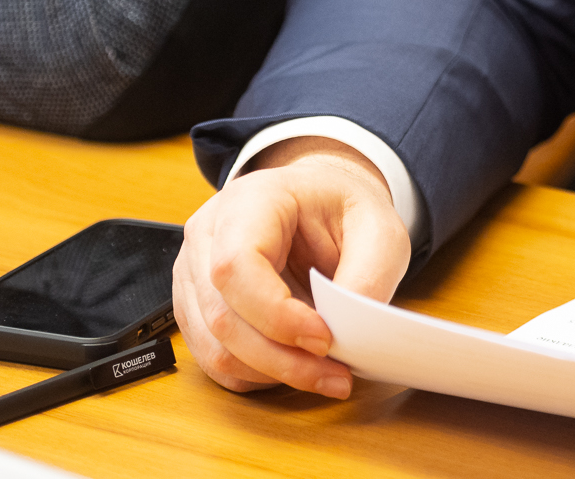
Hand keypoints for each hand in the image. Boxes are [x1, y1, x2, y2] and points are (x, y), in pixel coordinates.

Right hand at [174, 137, 411, 397]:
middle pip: (222, 316)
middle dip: (282, 358)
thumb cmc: (343, 208)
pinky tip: (297, 367)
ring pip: (215, 347)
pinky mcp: (197, 308)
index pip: (236, 265)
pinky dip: (258, 375)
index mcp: (249, 202)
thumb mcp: (379, 229)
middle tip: (337, 374)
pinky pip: (215, 359)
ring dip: (272, 373)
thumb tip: (349, 336)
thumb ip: (368, 277)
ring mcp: (194, 274)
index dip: (276, 314)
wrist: (320, 200)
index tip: (325, 338)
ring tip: (325, 375)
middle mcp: (208, 236)